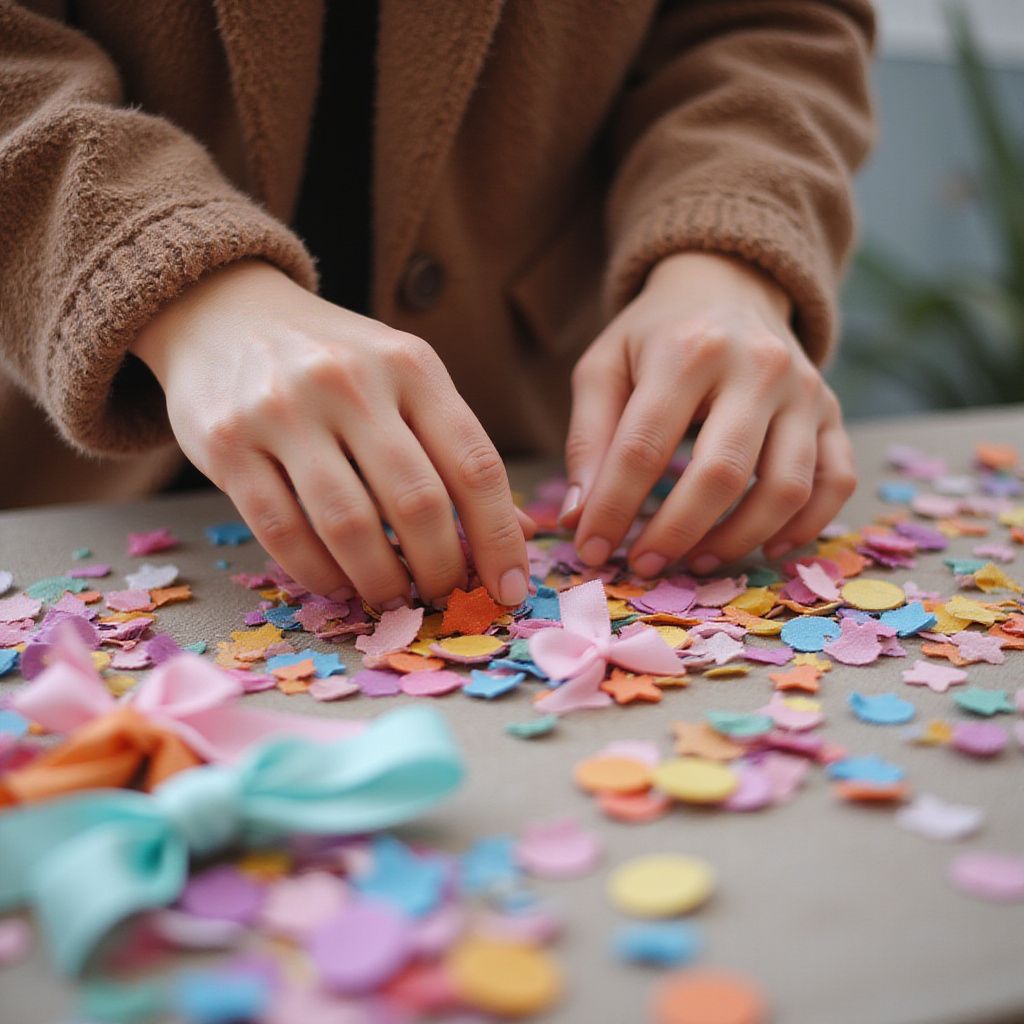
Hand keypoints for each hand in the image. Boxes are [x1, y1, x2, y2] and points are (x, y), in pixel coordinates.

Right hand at [130, 261, 529, 607]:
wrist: (224, 311)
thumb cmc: (334, 360)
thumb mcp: (406, 381)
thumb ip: (457, 451)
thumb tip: (518, 535)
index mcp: (411, 365)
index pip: (475, 465)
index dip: (500, 539)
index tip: (510, 590)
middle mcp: (351, 381)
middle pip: (418, 502)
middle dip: (441, 569)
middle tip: (444, 598)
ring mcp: (283, 411)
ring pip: (349, 526)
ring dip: (381, 581)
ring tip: (394, 600)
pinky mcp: (227, 444)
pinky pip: (283, 532)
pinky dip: (319, 574)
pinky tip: (338, 584)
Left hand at [562, 251, 855, 575]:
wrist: (728, 285)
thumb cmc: (656, 337)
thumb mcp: (604, 368)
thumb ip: (588, 440)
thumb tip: (579, 520)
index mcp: (688, 350)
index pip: (644, 447)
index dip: (613, 508)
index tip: (590, 550)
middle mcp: (757, 367)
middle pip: (722, 473)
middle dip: (676, 533)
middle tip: (642, 567)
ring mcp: (805, 390)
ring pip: (786, 487)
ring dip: (739, 540)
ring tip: (695, 562)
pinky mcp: (832, 412)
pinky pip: (835, 481)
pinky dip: (806, 525)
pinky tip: (764, 546)